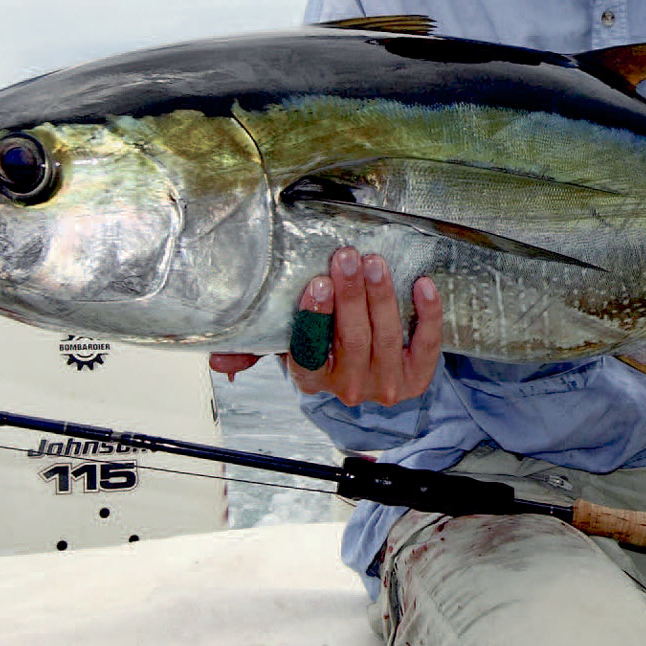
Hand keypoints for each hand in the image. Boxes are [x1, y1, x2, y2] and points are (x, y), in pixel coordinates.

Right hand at [208, 247, 443, 407]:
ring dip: (382, 297)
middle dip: (351, 295)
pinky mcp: (418, 377)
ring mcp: (387, 384)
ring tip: (375, 263)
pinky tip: (422, 284)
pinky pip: (426, 344)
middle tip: (347, 257)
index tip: (317, 285)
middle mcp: (349, 388)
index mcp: (312, 379)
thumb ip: (253, 348)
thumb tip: (218, 360)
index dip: (314, 319)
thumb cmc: (325, 348)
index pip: (309, 353)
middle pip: (352, 339)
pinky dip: (427, 314)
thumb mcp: (287, 345)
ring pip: (386, 337)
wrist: (370, 375)